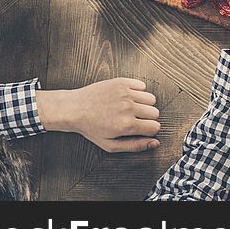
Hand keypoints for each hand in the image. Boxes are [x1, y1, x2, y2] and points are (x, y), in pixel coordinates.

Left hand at [36, 78, 160, 152]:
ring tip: (131, 108)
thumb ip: (135, 146)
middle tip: (134, 119)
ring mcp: (126, 93)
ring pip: (151, 99)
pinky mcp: (122, 82)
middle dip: (147, 118)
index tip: (140, 129)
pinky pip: (142, 86)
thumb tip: (155, 143)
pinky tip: (127, 97)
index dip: (149, 130)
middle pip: (155, 113)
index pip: (155, 127)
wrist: (74, 109)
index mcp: (127, 125)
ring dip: (144, 104)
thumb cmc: (91, 128)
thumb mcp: (110, 145)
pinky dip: (138, 92)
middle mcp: (128, 108)